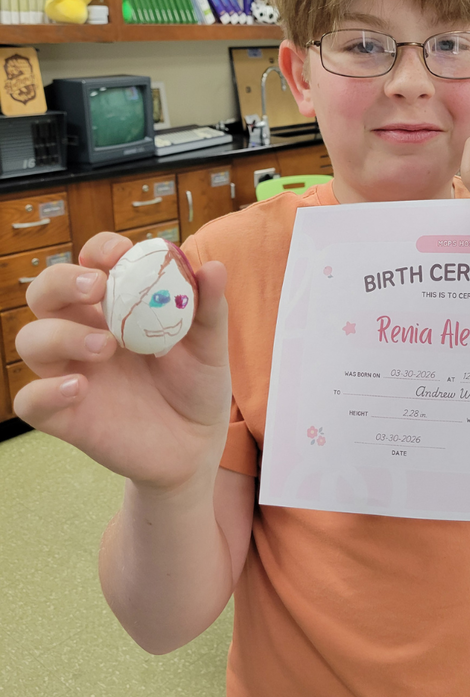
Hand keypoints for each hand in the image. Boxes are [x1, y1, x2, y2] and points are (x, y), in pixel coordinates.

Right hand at [14, 233, 231, 492]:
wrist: (197, 446)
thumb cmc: (197, 387)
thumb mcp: (210, 346)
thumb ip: (208, 308)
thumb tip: (213, 268)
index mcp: (117, 309)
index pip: (90, 264)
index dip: (98, 250)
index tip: (120, 253)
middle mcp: (85, 334)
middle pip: (45, 293)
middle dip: (61, 280)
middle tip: (96, 286)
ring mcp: (72, 373)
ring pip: (31, 340)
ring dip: (60, 334)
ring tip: (106, 346)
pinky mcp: (67, 416)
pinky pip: (30, 400)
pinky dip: (45, 390)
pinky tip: (80, 387)